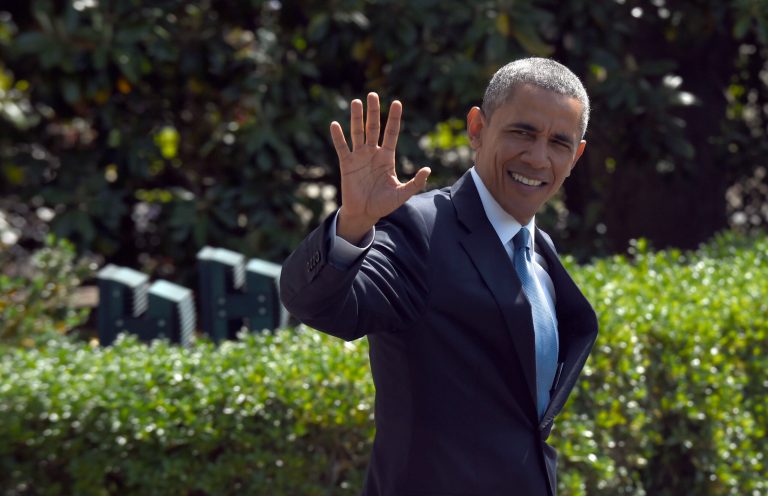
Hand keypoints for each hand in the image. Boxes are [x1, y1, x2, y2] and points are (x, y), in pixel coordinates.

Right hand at [330, 92, 430, 243]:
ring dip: (356, 118)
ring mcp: (359, 157)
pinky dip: (338, 137)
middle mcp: (373, 153)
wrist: (365, 214)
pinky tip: (335, 124)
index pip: (391, 133)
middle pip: (373, 127)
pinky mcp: (347, 164)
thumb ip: (415, 182)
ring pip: (357, 133)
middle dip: (373, 111)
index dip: (394, 118)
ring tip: (356, 102)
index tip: (397, 102)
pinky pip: (342, 148)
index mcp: (387, 157)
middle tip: (372, 94)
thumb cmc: (384, 204)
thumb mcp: (402, 194)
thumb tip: (427, 169)